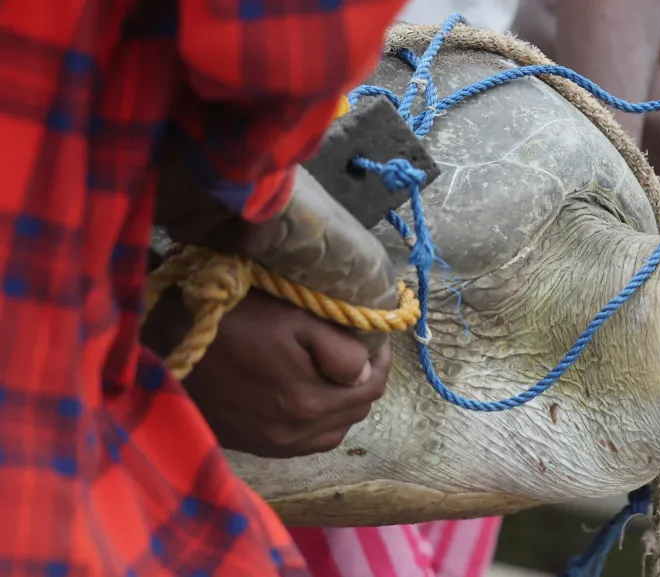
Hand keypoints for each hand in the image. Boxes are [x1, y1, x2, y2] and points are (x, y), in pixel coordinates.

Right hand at [142, 288, 390, 457]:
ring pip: (332, 432)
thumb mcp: (294, 320)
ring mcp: (272, 444)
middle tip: (358, 352)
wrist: (166, 343)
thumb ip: (339, 349)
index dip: (381, 361)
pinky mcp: (253, 445)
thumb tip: (365, 369)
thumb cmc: (234, 321)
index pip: (371, 390)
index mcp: (310, 404)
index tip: (376, 339)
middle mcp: (294, 435)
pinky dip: (316, 422)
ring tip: (334, 374)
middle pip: (354, 413)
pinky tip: (306, 396)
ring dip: (342, 405)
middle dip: (364, 382)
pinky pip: (303, 443)